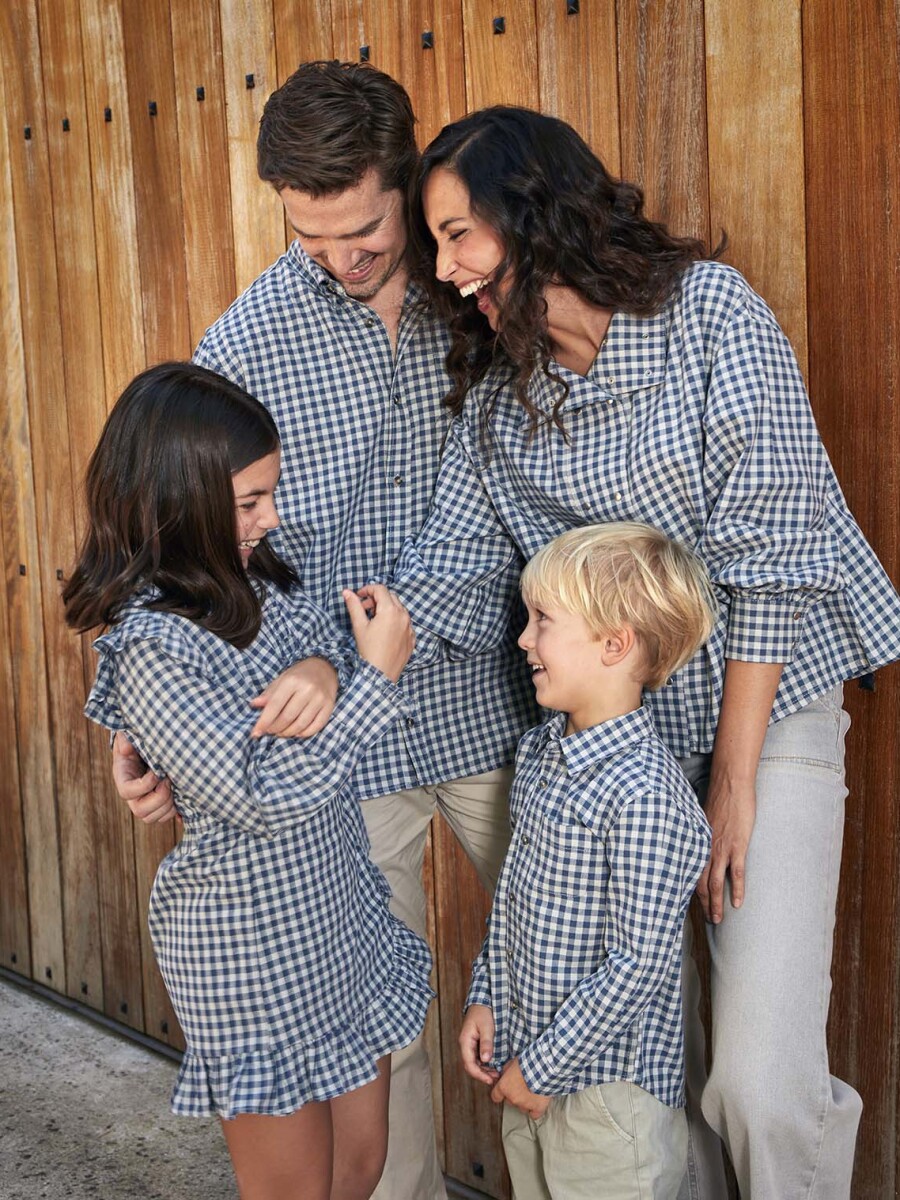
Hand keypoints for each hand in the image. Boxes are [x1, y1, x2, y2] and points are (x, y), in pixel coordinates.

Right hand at [112, 731, 174, 822]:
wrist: (146, 748)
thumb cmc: (137, 741)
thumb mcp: (129, 736)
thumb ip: (126, 739)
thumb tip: (127, 749)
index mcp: (123, 779)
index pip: (127, 792)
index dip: (145, 785)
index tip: (158, 772)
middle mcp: (132, 795)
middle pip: (140, 811)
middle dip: (160, 797)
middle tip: (169, 781)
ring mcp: (144, 802)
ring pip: (153, 818)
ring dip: (168, 805)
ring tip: (174, 786)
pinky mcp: (158, 804)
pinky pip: (164, 817)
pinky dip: (176, 812)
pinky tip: (183, 800)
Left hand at [249, 658, 338, 738]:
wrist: (326, 667)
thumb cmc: (300, 674)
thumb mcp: (282, 678)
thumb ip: (269, 693)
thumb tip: (254, 704)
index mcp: (292, 680)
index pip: (274, 705)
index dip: (264, 721)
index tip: (255, 733)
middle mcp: (307, 689)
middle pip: (287, 717)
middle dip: (275, 728)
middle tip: (269, 731)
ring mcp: (320, 698)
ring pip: (301, 724)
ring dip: (288, 732)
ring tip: (281, 733)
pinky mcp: (329, 706)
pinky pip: (316, 726)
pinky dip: (305, 733)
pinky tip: (297, 733)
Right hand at [343, 585, 413, 682]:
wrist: (380, 675)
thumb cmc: (368, 651)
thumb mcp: (359, 626)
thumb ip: (354, 606)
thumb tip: (347, 592)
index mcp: (391, 611)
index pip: (380, 589)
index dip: (367, 589)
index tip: (358, 596)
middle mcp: (404, 616)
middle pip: (391, 597)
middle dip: (376, 599)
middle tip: (364, 609)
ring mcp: (410, 627)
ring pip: (399, 609)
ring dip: (386, 609)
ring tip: (374, 620)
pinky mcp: (412, 638)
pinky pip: (404, 622)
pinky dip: (394, 620)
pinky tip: (384, 631)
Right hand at [458, 1004, 499, 1085]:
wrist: (482, 1000)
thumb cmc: (483, 1012)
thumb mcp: (487, 1027)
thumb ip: (486, 1043)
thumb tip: (485, 1060)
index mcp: (465, 1041)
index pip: (469, 1064)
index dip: (479, 1075)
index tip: (490, 1080)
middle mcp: (465, 1045)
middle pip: (471, 1066)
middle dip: (482, 1075)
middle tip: (495, 1079)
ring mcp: (469, 1044)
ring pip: (474, 1063)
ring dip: (484, 1070)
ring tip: (496, 1075)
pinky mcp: (475, 1043)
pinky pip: (478, 1057)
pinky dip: (485, 1064)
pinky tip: (494, 1066)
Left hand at [490, 1058, 550, 1119]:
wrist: (543, 1068)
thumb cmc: (528, 1062)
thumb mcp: (512, 1062)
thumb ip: (506, 1071)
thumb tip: (505, 1074)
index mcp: (504, 1087)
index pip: (495, 1096)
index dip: (499, 1093)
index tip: (503, 1091)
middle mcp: (512, 1098)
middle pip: (510, 1101)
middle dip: (514, 1094)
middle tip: (521, 1085)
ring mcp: (525, 1105)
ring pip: (521, 1107)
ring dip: (525, 1101)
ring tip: (531, 1091)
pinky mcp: (537, 1108)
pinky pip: (534, 1114)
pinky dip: (535, 1109)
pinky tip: (537, 1102)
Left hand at [697, 769, 755, 923]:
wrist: (730, 784)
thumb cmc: (720, 799)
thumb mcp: (705, 818)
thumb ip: (704, 833)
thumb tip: (703, 841)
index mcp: (698, 843)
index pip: (691, 872)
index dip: (692, 890)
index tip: (694, 904)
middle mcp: (706, 849)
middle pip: (701, 883)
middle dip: (704, 904)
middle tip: (708, 920)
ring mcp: (722, 849)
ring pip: (716, 883)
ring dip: (716, 904)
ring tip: (718, 919)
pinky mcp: (737, 846)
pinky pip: (737, 873)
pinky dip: (737, 890)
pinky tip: (737, 903)